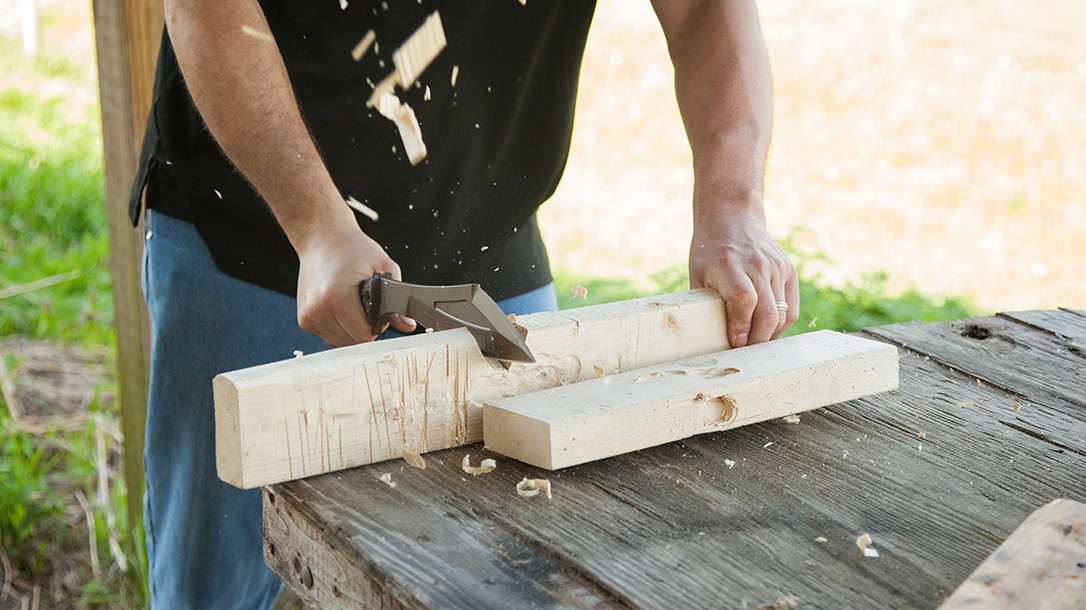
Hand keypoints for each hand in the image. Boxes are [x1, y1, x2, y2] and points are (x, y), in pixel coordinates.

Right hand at [296, 222, 415, 346]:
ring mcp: (308, 317)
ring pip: (342, 342)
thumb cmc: (354, 249)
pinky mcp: (304, 320)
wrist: (322, 238)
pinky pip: (331, 336)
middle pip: (353, 342)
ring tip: (353, 303)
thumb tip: (409, 326)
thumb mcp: (384, 267)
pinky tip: (342, 308)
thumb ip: (397, 299)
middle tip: (366, 304)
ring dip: (353, 329)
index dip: (377, 327)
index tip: (379, 312)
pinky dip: (341, 327)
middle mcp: (318, 310)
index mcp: (336, 297)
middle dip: (365, 328)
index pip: (364, 335)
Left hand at [689, 205, 798, 347]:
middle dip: (757, 341)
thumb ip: (706, 303)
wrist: (732, 217)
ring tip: (754, 342)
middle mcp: (757, 265)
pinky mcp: (789, 271)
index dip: (741, 326)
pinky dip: (781, 324)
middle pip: (768, 313)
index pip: (744, 300)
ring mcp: (777, 267)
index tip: (734, 342)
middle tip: (744, 352)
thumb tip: (709, 341)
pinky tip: (766, 329)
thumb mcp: (697, 274)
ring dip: (769, 335)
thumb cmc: (709, 251)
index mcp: (729, 265)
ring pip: (783, 315)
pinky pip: (791, 308)